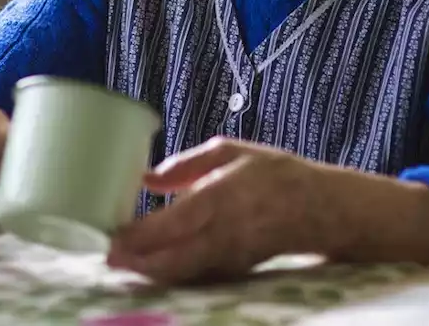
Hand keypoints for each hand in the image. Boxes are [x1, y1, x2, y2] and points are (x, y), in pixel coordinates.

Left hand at [106, 137, 326, 283]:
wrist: (320, 210)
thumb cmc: (274, 173)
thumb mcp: (232, 151)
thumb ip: (187, 164)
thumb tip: (147, 177)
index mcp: (223, 197)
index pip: (175, 223)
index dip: (141, 235)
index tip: (113, 235)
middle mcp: (224, 232)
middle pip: (173, 258)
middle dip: (137, 262)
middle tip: (107, 258)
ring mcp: (230, 257)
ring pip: (182, 273)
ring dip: (149, 272)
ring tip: (121, 264)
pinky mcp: (234, 270)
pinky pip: (196, 277)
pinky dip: (170, 275)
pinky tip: (149, 268)